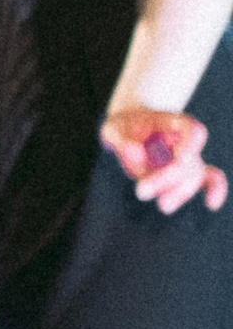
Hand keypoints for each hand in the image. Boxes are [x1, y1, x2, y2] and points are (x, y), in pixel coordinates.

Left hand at [101, 107, 227, 216]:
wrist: (128, 129)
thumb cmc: (122, 127)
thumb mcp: (113, 128)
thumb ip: (122, 140)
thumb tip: (137, 155)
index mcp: (173, 122)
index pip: (193, 130)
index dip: (191, 145)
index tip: (178, 156)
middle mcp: (185, 140)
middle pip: (189, 160)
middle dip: (167, 178)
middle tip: (141, 191)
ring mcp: (189, 157)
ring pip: (194, 177)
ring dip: (179, 193)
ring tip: (162, 205)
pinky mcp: (187, 174)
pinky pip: (210, 180)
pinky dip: (215, 190)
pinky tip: (211, 204)